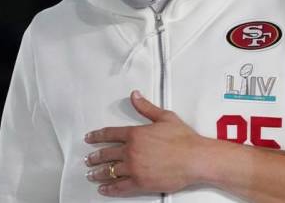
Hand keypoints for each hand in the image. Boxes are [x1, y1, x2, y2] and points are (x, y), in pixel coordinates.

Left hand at [84, 90, 205, 196]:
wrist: (195, 158)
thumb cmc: (184, 139)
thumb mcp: (165, 117)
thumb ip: (146, 107)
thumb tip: (135, 96)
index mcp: (136, 134)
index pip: (110, 134)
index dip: (97, 136)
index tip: (90, 138)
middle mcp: (131, 151)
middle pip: (106, 154)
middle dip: (95, 157)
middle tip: (89, 159)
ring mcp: (134, 168)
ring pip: (109, 171)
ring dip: (98, 173)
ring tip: (92, 174)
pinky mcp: (139, 182)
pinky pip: (119, 187)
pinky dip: (109, 188)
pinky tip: (104, 188)